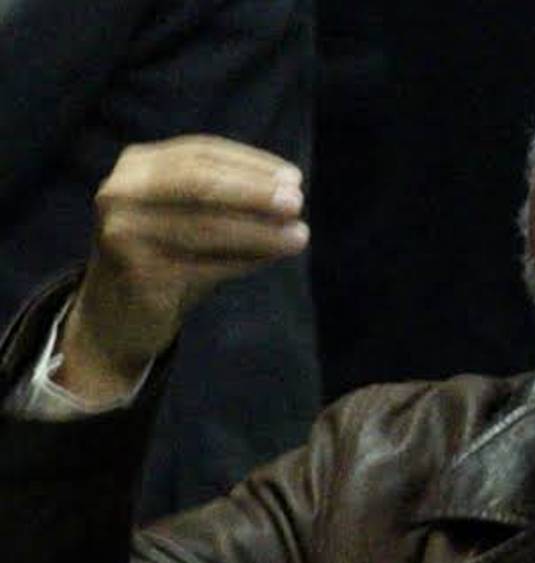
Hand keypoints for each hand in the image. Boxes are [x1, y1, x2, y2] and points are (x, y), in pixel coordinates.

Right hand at [56, 135, 309, 403]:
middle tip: (297, 203)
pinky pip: (205, 264)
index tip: (294, 177)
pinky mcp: (137, 273)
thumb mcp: (188, 215)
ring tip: (299, 237)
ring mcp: (124, 233)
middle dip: (255, 192)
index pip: (202, 153)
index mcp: (136, 166)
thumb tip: (289, 193)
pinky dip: (244, 260)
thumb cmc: (165, 256)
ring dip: (260, 232)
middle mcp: (121, 192)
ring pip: (206, 226)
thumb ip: (227, 198)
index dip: (252, 164)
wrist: (113, 317)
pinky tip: (270, 258)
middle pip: (200, 183)